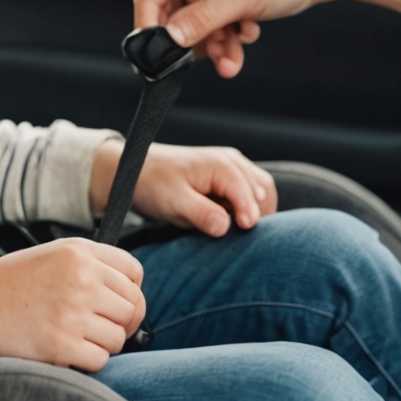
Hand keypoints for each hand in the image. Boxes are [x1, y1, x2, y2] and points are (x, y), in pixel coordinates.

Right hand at [0, 238, 145, 371]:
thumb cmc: (14, 282)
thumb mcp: (55, 254)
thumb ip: (94, 264)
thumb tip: (133, 291)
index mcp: (81, 254)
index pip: (135, 274)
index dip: (130, 291)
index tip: (115, 303)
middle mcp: (82, 280)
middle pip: (132, 308)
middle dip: (120, 321)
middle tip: (99, 326)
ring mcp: (73, 313)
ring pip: (119, 337)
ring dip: (103, 342)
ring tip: (77, 336)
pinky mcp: (62, 345)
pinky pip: (100, 360)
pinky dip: (88, 359)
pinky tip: (68, 350)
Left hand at [88, 141, 277, 235]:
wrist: (137, 170)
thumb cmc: (154, 183)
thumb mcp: (174, 202)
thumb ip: (201, 213)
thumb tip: (226, 227)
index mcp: (221, 164)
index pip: (248, 193)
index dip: (249, 216)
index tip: (244, 233)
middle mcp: (232, 161)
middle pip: (262, 192)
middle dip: (257, 215)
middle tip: (243, 239)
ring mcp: (232, 167)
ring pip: (260, 192)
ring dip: (254, 212)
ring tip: (237, 232)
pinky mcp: (228, 177)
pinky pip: (250, 193)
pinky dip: (247, 209)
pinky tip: (231, 223)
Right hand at [131, 0, 332, 76]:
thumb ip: (202, 19)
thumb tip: (169, 39)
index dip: (149, 24)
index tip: (154, 56)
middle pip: (172, 10)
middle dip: (194, 40)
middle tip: (211, 60)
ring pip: (193, 21)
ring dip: (213, 42)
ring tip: (233, 57)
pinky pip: (209, 21)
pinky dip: (224, 36)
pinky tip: (245, 35)